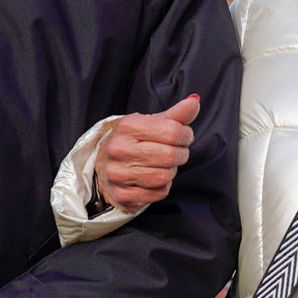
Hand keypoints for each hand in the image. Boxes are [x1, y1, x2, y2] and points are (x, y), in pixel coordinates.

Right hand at [95, 95, 199, 211]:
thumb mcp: (150, 123)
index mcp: (127, 126)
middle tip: (177, 152)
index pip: (172, 131)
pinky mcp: (123, 195)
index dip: (186, 135)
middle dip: (181, 154)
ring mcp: (118, 174)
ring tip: (165, 165)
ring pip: (165, 176)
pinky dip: (163, 187)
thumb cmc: (132, 141)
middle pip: (170, 155)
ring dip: (172, 171)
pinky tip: (155, 179)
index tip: (184, 136)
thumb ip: (175, 114)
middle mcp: (119, 150)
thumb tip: (194, 101)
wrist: (103, 166)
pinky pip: (159, 193)